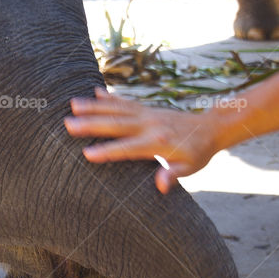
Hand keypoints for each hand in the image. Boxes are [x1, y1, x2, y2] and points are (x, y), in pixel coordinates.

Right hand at [64, 88, 221, 193]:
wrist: (210, 128)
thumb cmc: (198, 153)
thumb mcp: (190, 168)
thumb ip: (173, 174)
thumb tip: (160, 185)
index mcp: (158, 143)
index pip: (128, 149)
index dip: (108, 152)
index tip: (86, 154)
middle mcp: (149, 125)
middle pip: (116, 125)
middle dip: (91, 124)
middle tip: (68, 124)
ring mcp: (147, 114)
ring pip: (116, 109)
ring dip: (94, 106)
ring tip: (72, 104)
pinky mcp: (146, 108)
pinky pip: (125, 101)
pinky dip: (109, 97)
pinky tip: (94, 92)